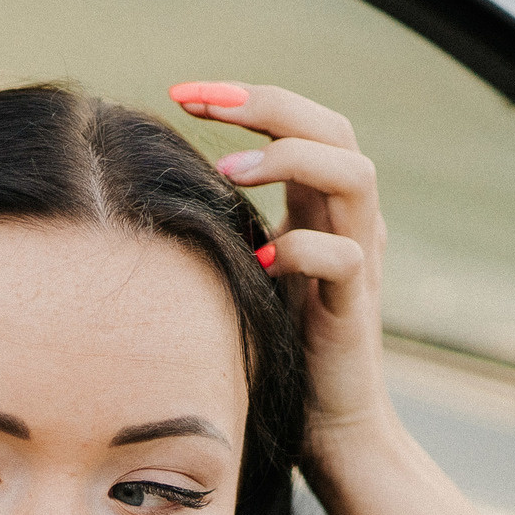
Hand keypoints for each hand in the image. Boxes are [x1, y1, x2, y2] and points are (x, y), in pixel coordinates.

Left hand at [170, 82, 394, 443]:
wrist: (329, 422)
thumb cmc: (276, 345)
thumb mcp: (242, 267)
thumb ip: (224, 223)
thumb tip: (153, 185)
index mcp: (320, 203)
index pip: (299, 120)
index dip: (244, 97)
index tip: (180, 92)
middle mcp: (349, 220)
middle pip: (335, 127)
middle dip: (265, 104)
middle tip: (200, 103)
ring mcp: (361, 259)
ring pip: (356, 176)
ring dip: (290, 161)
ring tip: (227, 170)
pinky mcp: (355, 308)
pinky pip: (346, 258)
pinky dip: (301, 250)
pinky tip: (257, 262)